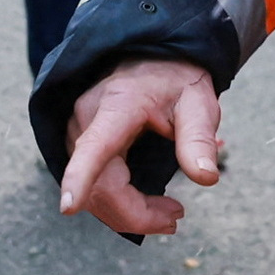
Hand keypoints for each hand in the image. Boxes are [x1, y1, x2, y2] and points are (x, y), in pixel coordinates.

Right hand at [56, 60, 223, 239]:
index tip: (68, 206)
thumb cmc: (174, 79)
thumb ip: (198, 139)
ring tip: (169, 214)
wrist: (151, 55)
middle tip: (176, 218)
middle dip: (136, 214)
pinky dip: (120, 203)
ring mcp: (78, 133)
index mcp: (117, 106)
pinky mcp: (78, 144)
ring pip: (94, 192)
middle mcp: (87, 120)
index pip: (95, 146)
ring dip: (129, 213)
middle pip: (100, 185)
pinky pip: (94, 185)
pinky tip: (147, 204)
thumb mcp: (197, 102)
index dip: (80, 178)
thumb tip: (206, 178)